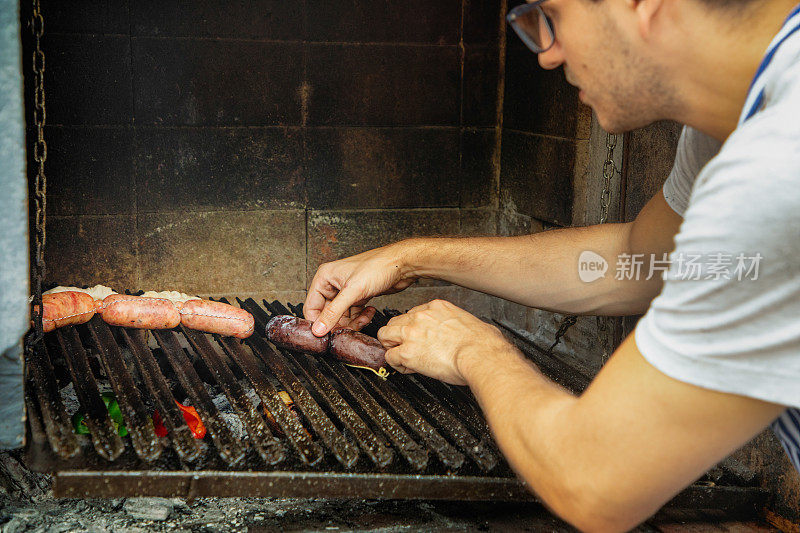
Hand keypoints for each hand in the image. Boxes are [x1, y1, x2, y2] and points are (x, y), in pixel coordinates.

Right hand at [304, 242, 418, 335]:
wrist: (402, 264)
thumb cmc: (378, 266)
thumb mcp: (353, 291)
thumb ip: (334, 312)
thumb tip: (318, 329)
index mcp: (324, 277)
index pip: (311, 306)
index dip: (318, 322)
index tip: (326, 335)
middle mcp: (333, 283)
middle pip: (327, 314)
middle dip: (338, 323)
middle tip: (349, 329)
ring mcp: (346, 290)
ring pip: (341, 316)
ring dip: (351, 321)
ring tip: (363, 318)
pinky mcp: (358, 296)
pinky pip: (353, 313)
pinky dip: (360, 317)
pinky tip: (369, 311)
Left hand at [377, 299, 513, 385]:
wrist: (481, 356)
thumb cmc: (483, 344)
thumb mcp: (473, 322)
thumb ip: (464, 323)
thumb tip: (472, 330)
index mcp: (437, 307)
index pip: (414, 313)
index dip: (414, 327)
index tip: (419, 337)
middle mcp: (421, 317)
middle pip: (395, 321)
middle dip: (397, 334)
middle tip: (404, 346)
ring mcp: (412, 333)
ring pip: (385, 335)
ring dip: (390, 345)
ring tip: (400, 355)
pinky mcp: (408, 352)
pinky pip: (389, 357)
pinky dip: (396, 364)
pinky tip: (406, 367)